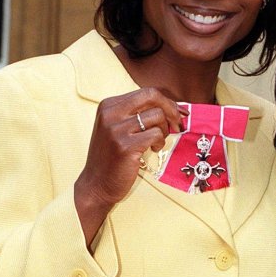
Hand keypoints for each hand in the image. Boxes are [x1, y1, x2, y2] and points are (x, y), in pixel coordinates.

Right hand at [75, 88, 185, 244]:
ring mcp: (117, 129)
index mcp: (109, 105)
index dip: (167, 102)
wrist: (96, 184)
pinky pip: (156, 135)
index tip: (179, 114)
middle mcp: (111, 113)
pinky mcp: (125, 146)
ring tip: (156, 143)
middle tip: (178, 125)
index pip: (146, 92)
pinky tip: (153, 150)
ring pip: (157, 116)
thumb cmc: (112, 157)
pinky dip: (160, 143)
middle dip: (171, 109)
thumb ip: (138, 115)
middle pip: (152, 96)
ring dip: (164, 131)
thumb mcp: (118, 128)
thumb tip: (174, 107)